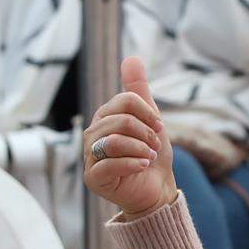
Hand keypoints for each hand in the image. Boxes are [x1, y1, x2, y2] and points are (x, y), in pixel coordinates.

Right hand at [85, 56, 179, 219]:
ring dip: (141, 148)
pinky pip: (110, 164)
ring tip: (149, 157)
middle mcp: (92, 135)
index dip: (147, 113)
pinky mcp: (93, 178)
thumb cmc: (151, 155)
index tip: (158, 127)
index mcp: (104, 118)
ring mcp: (89, 157)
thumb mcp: (150, 120)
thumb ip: (138, 91)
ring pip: (114, 141)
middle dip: (146, 133)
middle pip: (120, 120)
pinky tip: (143, 166)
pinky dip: (134, 163)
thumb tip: (132, 58)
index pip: (125, 101)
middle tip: (155, 146)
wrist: (156, 190)